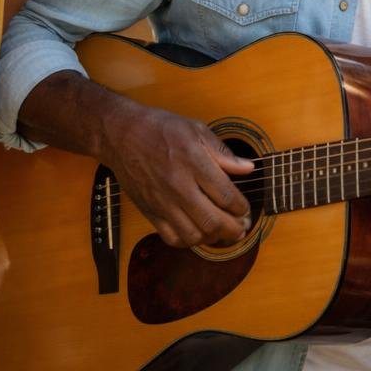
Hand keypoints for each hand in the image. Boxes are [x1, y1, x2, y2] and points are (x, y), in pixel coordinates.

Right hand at [100, 104, 254, 248]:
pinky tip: (198, 233)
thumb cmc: (161, 129)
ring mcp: (162, 201)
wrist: (122, 135)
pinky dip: (188, 241)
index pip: (225, 195)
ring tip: (223, 232)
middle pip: (212, 220)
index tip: (245, 208)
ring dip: (213, 238)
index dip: (241, 207)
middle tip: (242, 227)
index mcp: (193, 162)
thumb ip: (223, 153)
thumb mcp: (197, 130)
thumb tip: (248, 168)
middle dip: (233, 229)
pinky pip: (171, 237)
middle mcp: (178, 185)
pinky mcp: (149, 211)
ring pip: (193, 234)